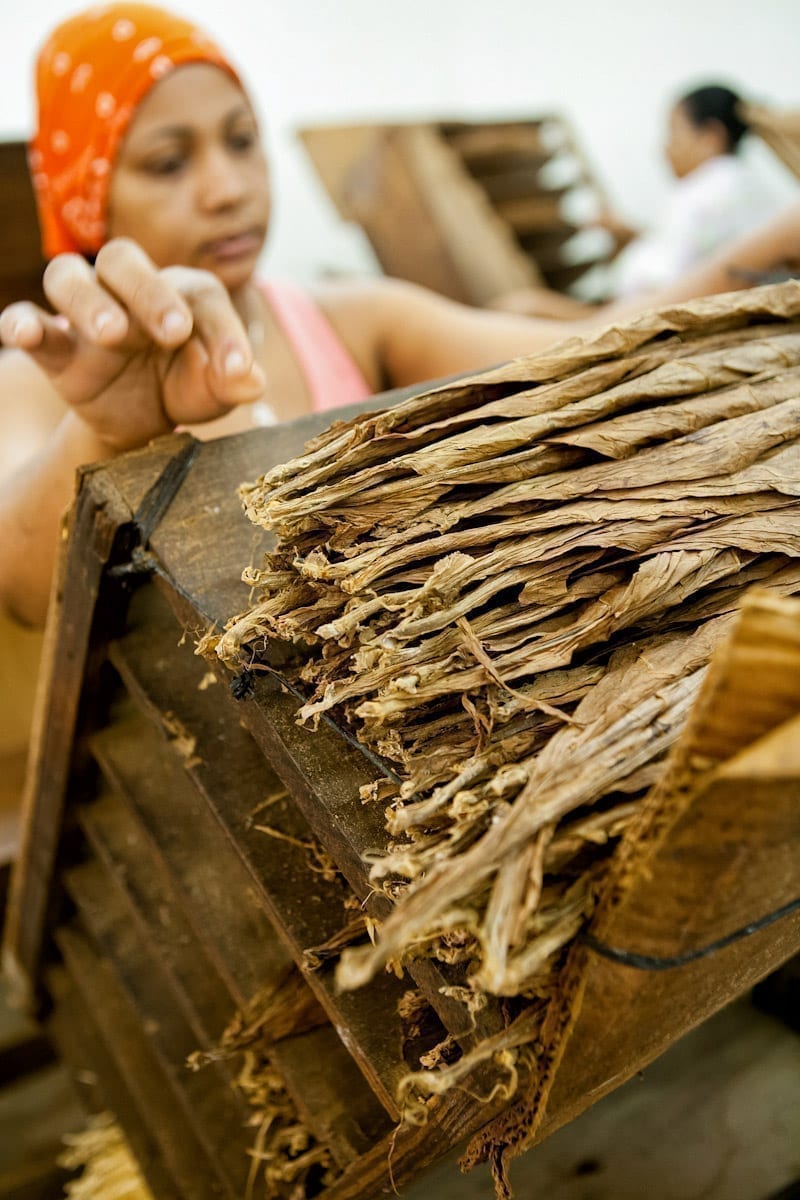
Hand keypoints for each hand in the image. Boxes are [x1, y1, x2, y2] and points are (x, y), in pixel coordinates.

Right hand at [0, 239, 264, 451]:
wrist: (142, 421)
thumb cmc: (183, 386)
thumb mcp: (215, 388)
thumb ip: (233, 381)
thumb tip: (253, 382)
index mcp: (181, 292)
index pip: (200, 294)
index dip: (223, 330)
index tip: (236, 370)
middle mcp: (128, 290)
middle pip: (123, 259)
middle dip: (149, 291)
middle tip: (173, 330)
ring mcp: (86, 313)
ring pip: (67, 276)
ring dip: (87, 300)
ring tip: (111, 334)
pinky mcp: (56, 347)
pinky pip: (26, 319)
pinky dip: (21, 322)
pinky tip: (23, 334)